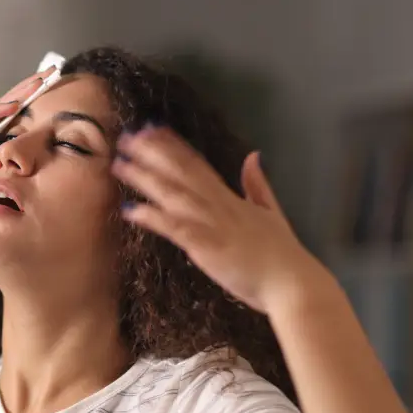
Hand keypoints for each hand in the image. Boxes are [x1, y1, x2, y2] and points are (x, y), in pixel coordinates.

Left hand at [111, 125, 333, 313]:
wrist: (292, 283)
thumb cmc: (281, 255)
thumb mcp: (272, 212)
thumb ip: (258, 184)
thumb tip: (252, 156)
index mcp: (231, 198)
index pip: (198, 165)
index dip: (174, 146)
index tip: (153, 129)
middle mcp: (219, 205)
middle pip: (181, 172)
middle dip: (153, 154)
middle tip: (128, 137)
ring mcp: (212, 224)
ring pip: (174, 194)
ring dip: (145, 178)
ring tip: (120, 164)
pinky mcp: (207, 247)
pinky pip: (175, 228)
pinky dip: (154, 218)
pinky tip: (131, 210)